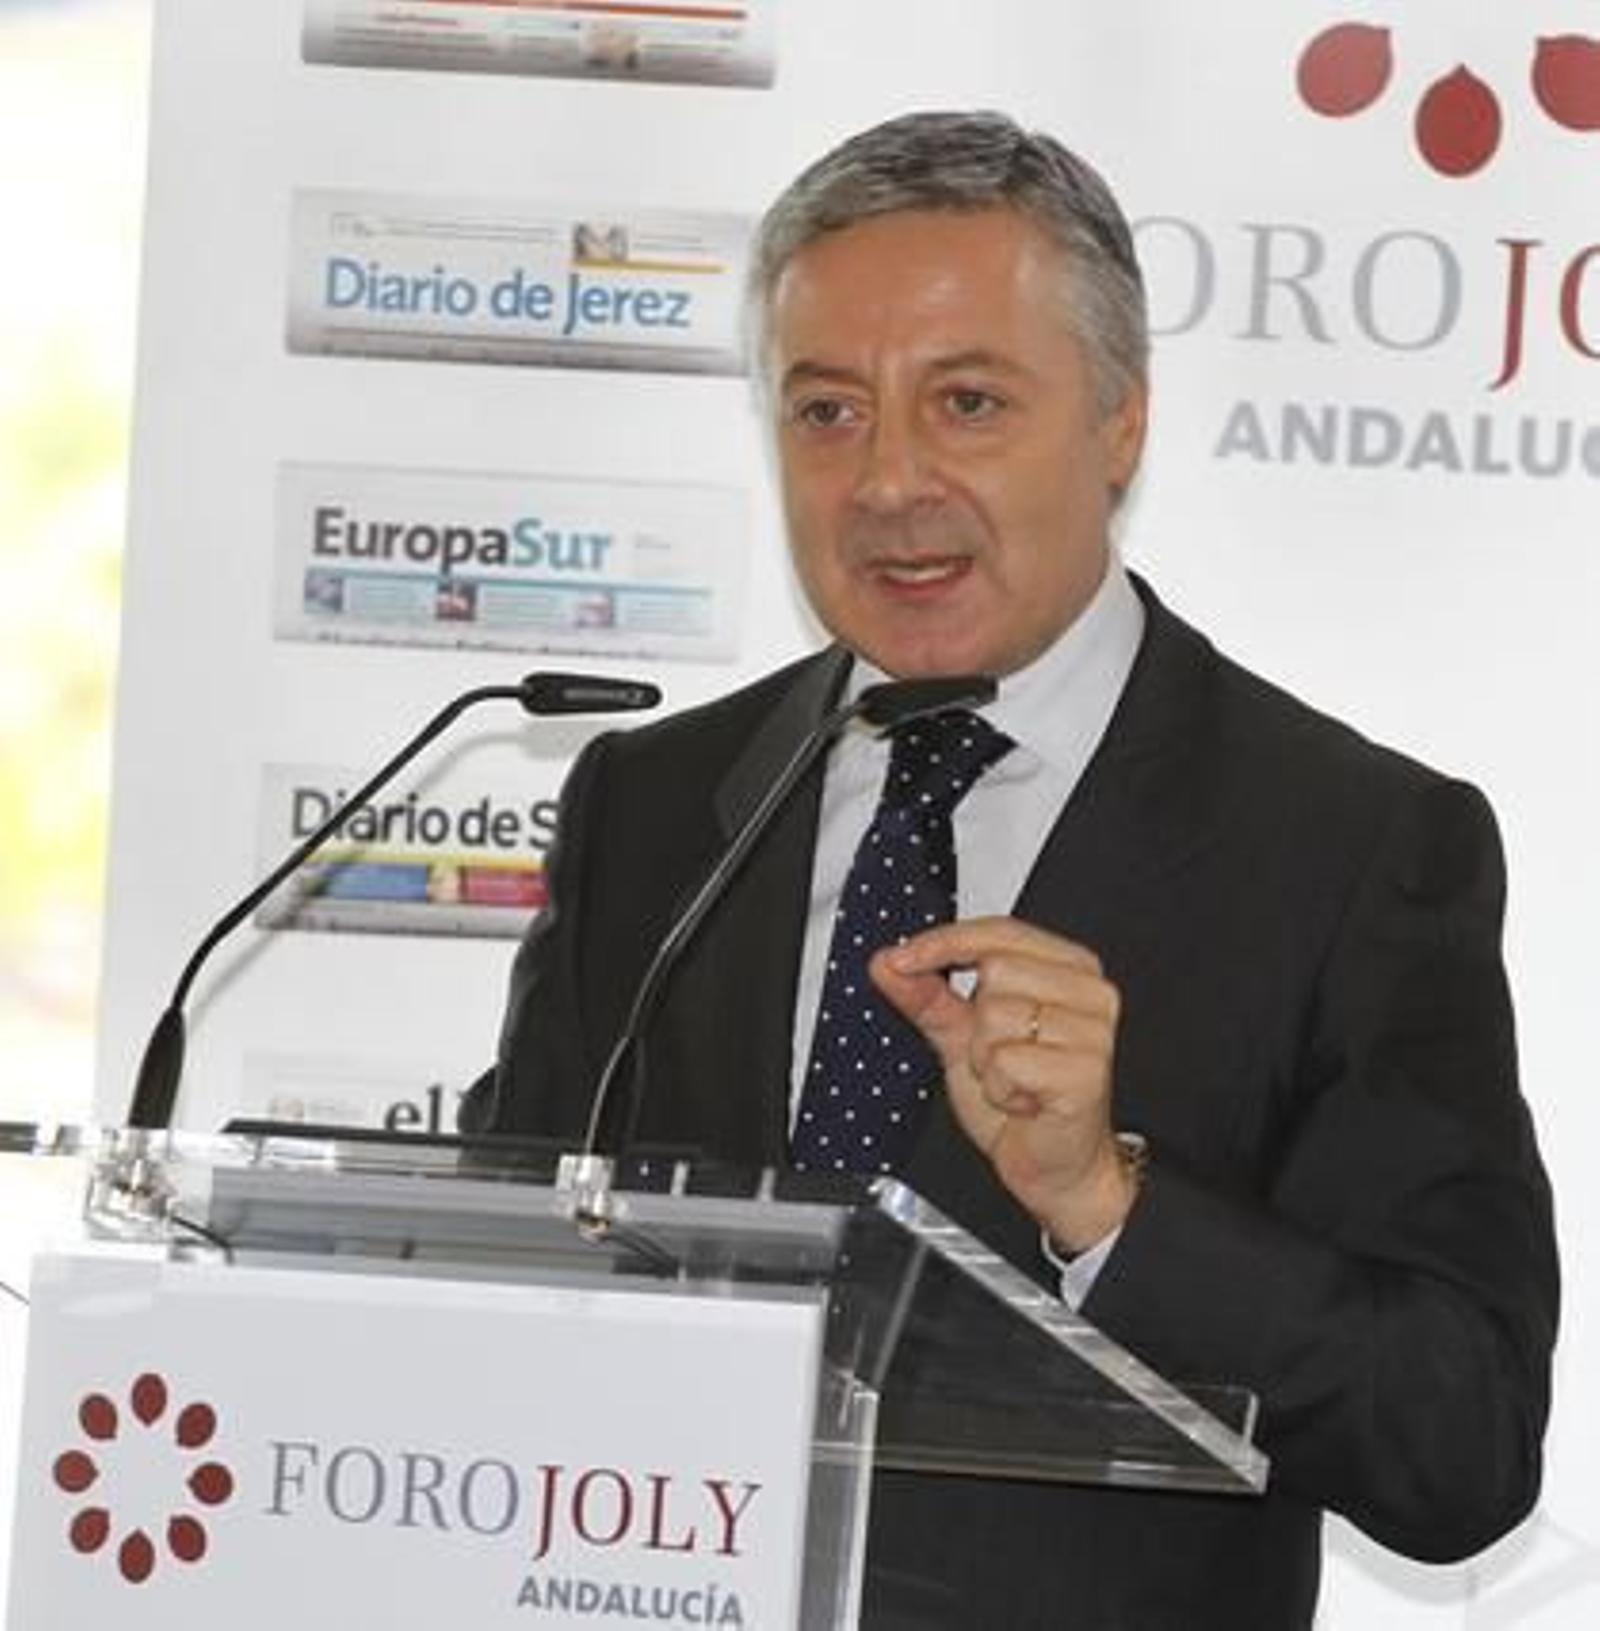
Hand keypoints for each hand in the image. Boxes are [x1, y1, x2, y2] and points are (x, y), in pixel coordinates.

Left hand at [871, 915, 1137, 1251]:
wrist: (1057, 1166)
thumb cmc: (1021, 1097)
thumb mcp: (962, 1038)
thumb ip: (926, 996)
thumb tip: (887, 962)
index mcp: (1068, 968)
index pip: (1000, 931)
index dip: (945, 942)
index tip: (901, 958)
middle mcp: (1090, 992)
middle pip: (995, 971)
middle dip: (976, 1022)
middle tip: (999, 1058)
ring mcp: (1094, 1030)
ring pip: (997, 1017)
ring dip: (987, 1061)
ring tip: (1013, 1081)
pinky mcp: (1088, 1070)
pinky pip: (1008, 1062)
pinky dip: (1001, 1089)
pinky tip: (1025, 1102)